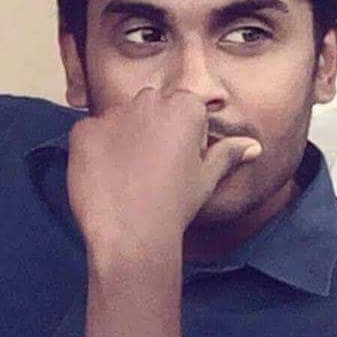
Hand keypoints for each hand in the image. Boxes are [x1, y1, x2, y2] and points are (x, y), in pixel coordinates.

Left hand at [67, 87, 260, 257]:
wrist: (132, 235)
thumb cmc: (175, 207)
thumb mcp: (207, 179)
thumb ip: (228, 154)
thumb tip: (253, 146)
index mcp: (184, 107)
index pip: (185, 106)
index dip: (184, 135)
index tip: (179, 160)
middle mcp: (148, 101)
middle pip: (152, 107)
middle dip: (153, 128)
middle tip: (154, 168)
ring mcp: (112, 114)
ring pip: (121, 118)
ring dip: (124, 137)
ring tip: (129, 176)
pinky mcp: (83, 131)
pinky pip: (90, 133)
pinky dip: (96, 150)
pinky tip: (107, 176)